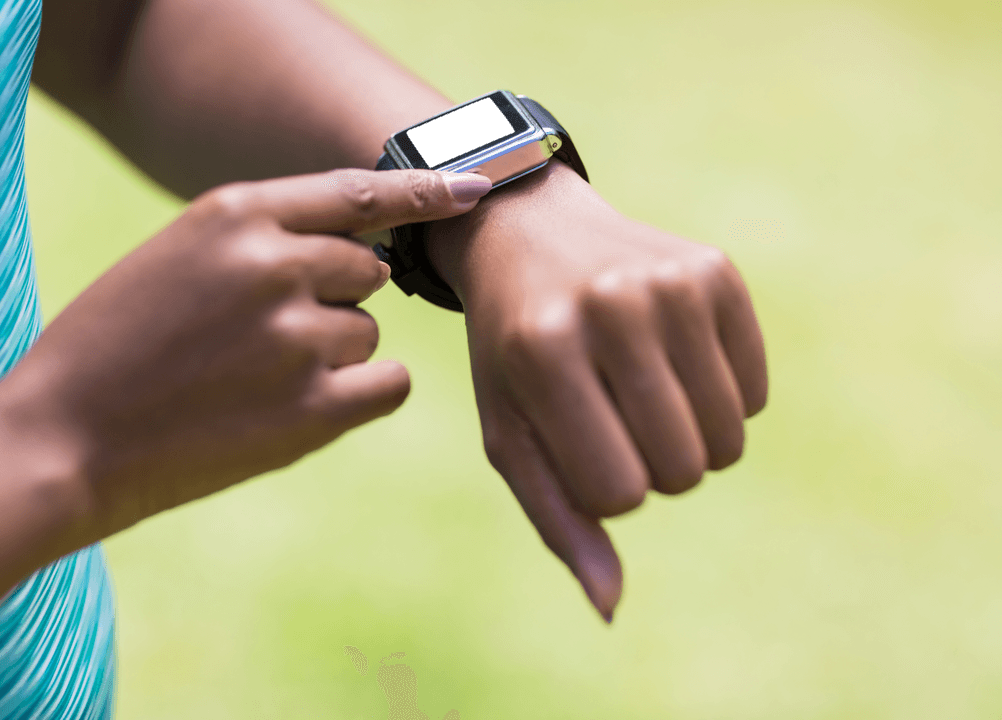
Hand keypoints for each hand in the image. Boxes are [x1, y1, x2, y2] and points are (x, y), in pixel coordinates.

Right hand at [0, 168, 491, 540]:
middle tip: (262, 334)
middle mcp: (275, 264)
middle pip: (365, 269)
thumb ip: (263, 239)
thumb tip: (359, 252)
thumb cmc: (117, 344)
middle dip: (332, 297)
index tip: (472, 190)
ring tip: (253, 378)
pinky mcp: (313, 409)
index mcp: (236, 213)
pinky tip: (307, 405)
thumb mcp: (177, 256)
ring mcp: (296, 337)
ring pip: (366, 330)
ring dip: (331, 352)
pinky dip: (363, 392)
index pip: (358, 192)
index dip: (421, 191)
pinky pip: (388, 382)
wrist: (63, 438)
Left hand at [425, 160, 767, 619]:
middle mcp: (611, 307)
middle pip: (681, 470)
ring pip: (726, 440)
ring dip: (688, 441)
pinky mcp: (717, 270)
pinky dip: (721, 401)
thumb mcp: (511, 433)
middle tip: (613, 420)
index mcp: (544, 352)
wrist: (529, 236)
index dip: (602, 489)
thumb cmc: (512, 353)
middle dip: (649, 469)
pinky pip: (755, 394)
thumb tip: (611, 608)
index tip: (579, 446)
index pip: (619, 494)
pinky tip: (672, 362)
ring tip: (641, 396)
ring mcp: (671, 282)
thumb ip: (559, 521)